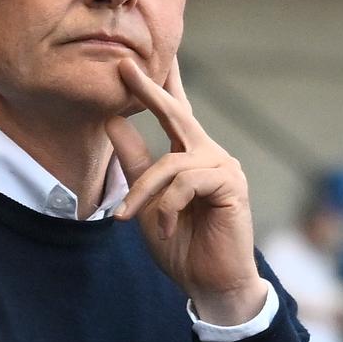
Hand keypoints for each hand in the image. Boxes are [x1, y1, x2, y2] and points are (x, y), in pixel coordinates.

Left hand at [107, 58, 268, 324]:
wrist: (210, 283)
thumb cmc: (181, 244)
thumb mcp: (146, 201)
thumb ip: (134, 161)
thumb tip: (111, 120)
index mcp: (191, 156)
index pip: (174, 112)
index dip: (157, 84)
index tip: (134, 58)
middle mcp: (210, 154)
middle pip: (177, 113)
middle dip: (149, 91)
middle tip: (123, 67)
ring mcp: (224, 167)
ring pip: (170, 163)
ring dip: (142, 191)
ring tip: (127, 217)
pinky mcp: (231, 184)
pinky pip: (185, 182)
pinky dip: (165, 204)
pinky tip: (161, 225)